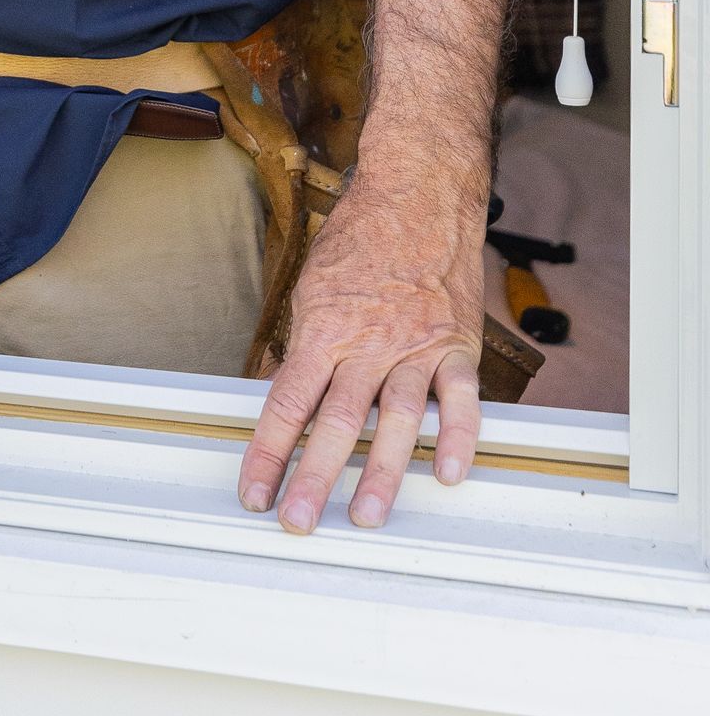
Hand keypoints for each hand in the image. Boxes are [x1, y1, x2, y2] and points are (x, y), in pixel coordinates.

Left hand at [237, 154, 485, 533]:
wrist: (418, 194)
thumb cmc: (362, 240)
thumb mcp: (314, 289)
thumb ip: (305, 348)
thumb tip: (281, 398)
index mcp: (324, 330)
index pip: (287, 403)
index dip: (267, 452)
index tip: (254, 491)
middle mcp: (368, 343)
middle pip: (336, 421)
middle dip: (313, 477)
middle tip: (298, 521)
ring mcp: (415, 346)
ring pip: (395, 419)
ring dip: (381, 473)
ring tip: (365, 516)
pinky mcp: (456, 346)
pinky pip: (460, 399)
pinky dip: (457, 437)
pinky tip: (449, 474)